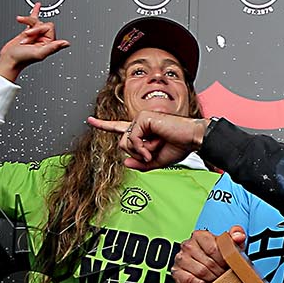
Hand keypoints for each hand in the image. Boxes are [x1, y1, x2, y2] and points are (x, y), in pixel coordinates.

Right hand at [0, 5, 69, 82]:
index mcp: (49, 44)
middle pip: (42, 23)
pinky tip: (37, 6)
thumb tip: (66, 43)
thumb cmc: (22, 59)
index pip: (49, 27)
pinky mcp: (28, 32)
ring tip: (22, 36)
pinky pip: (33, 20)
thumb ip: (52, 47)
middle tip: (26, 38)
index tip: (30, 35)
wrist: (9, 59)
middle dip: (33, 28)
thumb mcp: (39, 53)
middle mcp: (44, 39)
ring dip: (27, 25)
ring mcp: (36, 35)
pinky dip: (35, 12)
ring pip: (36, 21)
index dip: (39, 29)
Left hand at [87, 110, 209, 170]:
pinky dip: (142, 147)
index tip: (90, 120)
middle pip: (122, 144)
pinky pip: (132, 139)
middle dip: (137, 154)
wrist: (193, 139)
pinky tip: (155, 144)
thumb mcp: (158, 161)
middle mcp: (139, 123)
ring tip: (157, 146)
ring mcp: (140, 119)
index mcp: (143, 131)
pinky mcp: (143, 118)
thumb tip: (125, 163)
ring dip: (141, 151)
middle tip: (153, 152)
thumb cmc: (180, 147)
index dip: (103, 125)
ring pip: (125, 143)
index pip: (119, 128)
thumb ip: (141, 164)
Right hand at [171, 226, 244, 282]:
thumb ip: (237, 235)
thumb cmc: (220, 257)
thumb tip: (239, 236)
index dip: (223, 260)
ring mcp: (180, 258)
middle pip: (208, 262)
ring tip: (216, 279)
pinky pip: (188, 280)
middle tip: (224, 274)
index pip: (213, 249)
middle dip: (219, 271)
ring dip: (211, 278)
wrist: (209, 270)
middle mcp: (187, 245)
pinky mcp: (176, 272)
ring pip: (200, 272)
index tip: (228, 265)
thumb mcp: (232, 245)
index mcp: (200, 235)